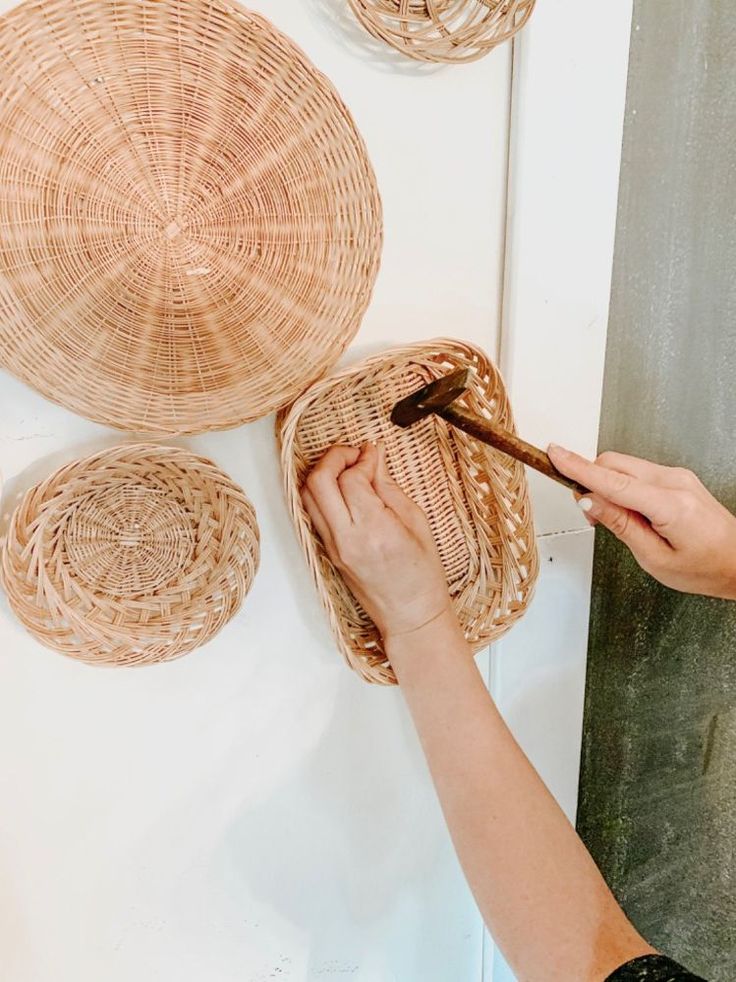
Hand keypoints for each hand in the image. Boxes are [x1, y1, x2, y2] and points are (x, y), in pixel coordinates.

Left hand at [301, 442, 452, 641]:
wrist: (410, 615)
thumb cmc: (422, 575)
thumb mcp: (416, 522)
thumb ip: (389, 487)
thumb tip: (373, 457)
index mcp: (375, 531)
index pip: (351, 479)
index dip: (361, 458)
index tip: (374, 453)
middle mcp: (347, 539)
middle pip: (318, 482)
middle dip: (333, 457)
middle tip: (354, 454)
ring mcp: (332, 547)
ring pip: (307, 496)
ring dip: (323, 473)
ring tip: (348, 469)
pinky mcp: (327, 552)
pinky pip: (312, 512)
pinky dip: (321, 492)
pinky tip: (342, 488)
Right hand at [548, 444, 735, 599]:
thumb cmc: (705, 568)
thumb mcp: (654, 558)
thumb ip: (620, 525)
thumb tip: (590, 501)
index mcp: (671, 505)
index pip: (613, 481)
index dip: (579, 468)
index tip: (555, 454)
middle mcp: (675, 482)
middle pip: (614, 465)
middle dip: (591, 482)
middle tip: (589, 513)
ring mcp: (677, 476)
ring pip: (623, 466)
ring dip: (606, 485)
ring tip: (612, 518)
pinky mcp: (676, 477)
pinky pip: (637, 472)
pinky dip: (621, 486)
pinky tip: (628, 510)